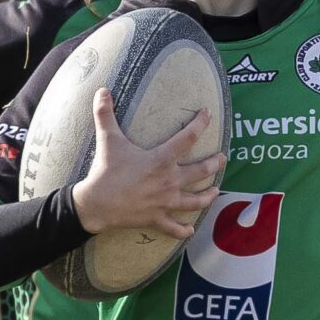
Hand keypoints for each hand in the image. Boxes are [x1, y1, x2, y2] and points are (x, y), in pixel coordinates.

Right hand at [69, 90, 223, 238]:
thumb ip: (105, 114)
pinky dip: (183, 230)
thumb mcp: (107, 139)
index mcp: (161, 160)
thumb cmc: (105, 170)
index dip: (200, 123)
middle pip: (201, 171)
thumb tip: (101, 90)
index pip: (188, 137)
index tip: (208, 114)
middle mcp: (169, 181)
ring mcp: (165, 202)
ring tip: (216, 191)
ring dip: (208, 195)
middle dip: (215, 163)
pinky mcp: (157, 218)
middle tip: (222, 158)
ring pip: (196, 200)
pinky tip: (191, 229)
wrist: (96, 203)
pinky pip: (174, 227)